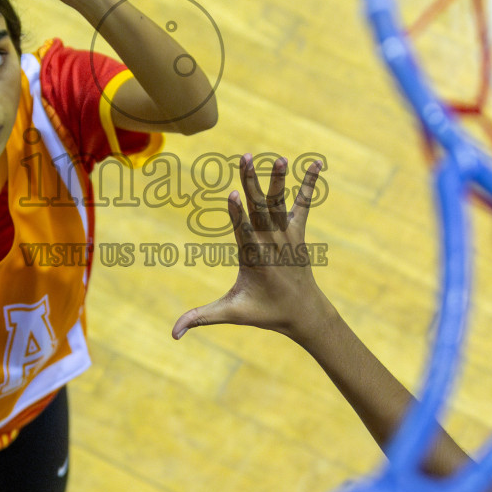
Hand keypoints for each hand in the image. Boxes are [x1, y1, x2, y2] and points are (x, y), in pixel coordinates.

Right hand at [172, 155, 327, 340]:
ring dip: (279, 180)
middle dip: (252, 183)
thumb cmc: (265, 312)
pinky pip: (303, 205)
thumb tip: (173, 334)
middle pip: (259, 208)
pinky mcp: (298, 232)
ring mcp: (287, 236)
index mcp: (254, 259)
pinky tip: (318, 164)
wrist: (304, 313)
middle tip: (246, 158)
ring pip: (280, 203)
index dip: (238, 213)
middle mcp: (271, 243)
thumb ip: (201, 317)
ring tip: (281, 158)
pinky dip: (310, 185)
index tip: (233, 193)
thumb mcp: (232, 313)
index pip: (244, 232)